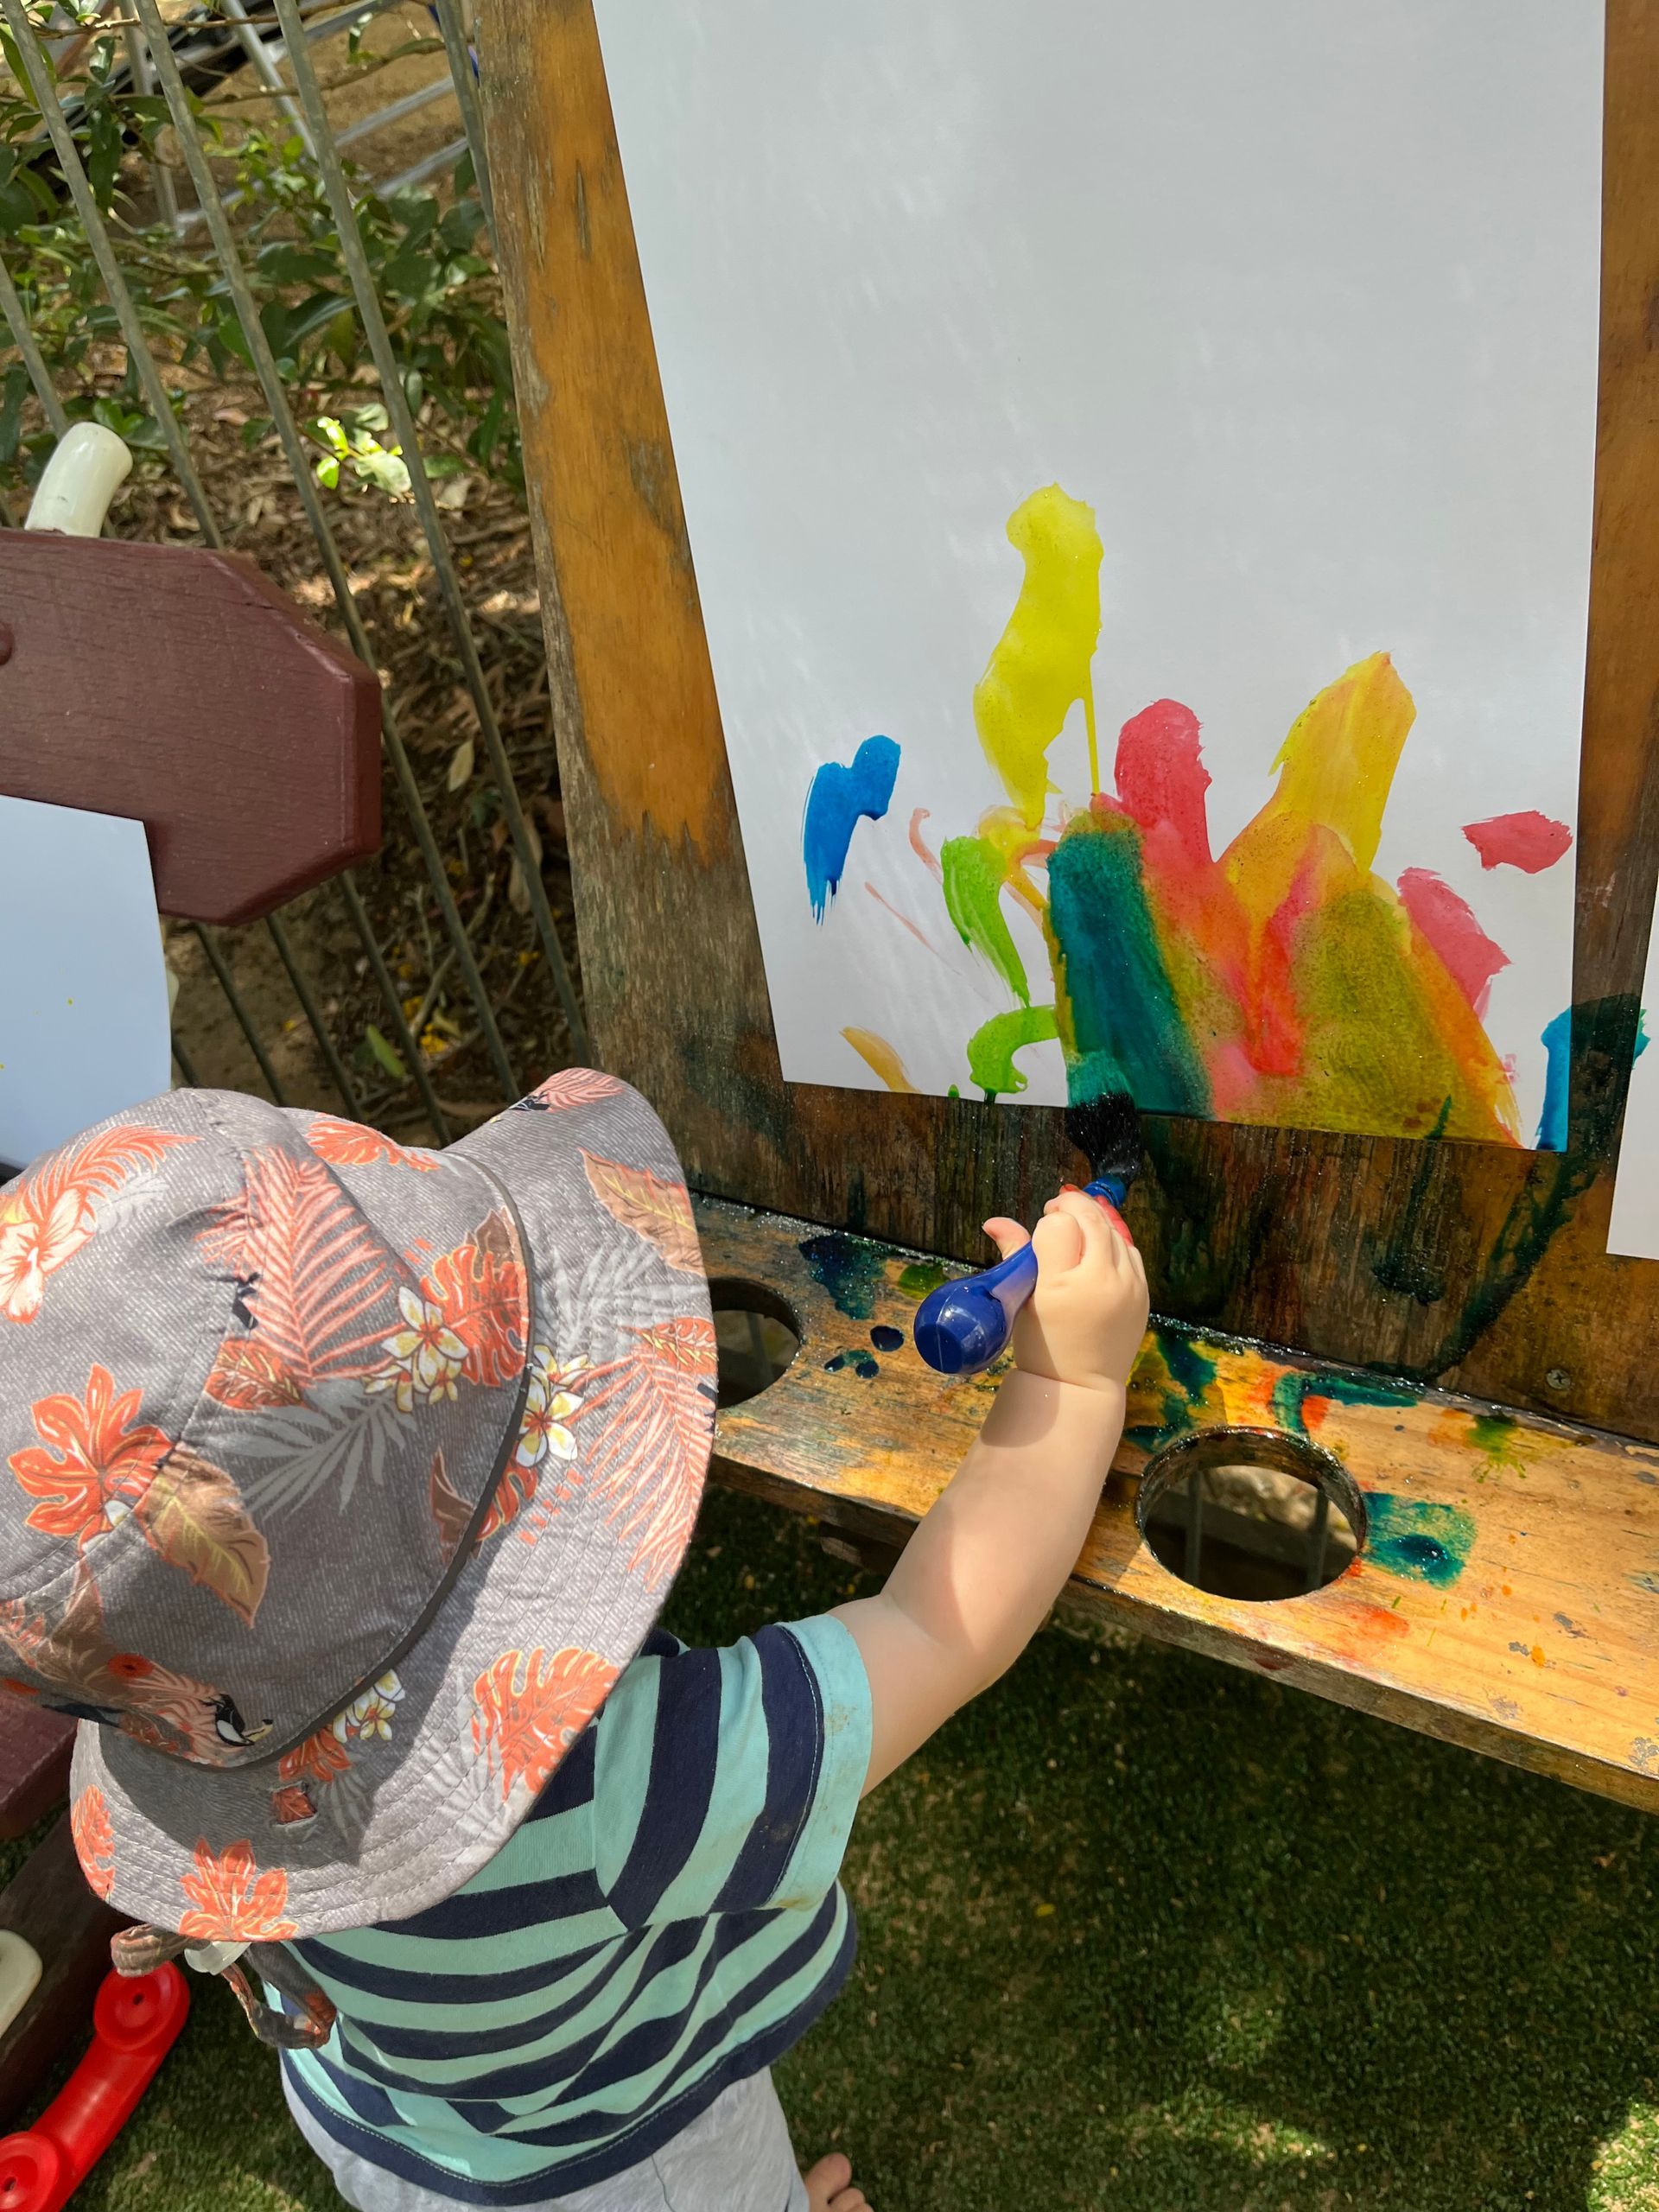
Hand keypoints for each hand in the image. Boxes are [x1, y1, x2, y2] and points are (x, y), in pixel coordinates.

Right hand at [982, 1190, 1147, 1394]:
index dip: (1049, 1221)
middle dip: (1074, 1208)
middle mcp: (1104, 1279)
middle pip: (1093, 1220)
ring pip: (1115, 1231)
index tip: (1042, 1229)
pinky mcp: (1144, 1294)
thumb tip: (994, 1221)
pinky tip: (1098, 1251)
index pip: (1061, 1225)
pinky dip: (1114, 1243)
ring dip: (1095, 1223)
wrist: (1080, 1386)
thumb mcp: (1023, 1299)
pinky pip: (1131, 1252)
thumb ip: (1015, 1253)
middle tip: (1056, 1211)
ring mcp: (1130, 1286)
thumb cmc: (1044, 1343)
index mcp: (1065, 1283)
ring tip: (1077, 1231)